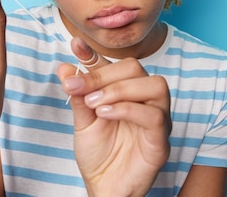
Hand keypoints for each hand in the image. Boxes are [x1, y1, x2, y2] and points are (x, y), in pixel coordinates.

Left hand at [58, 38, 170, 195]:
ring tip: (95, 104)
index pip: (114, 64)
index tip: (75, 44)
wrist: (103, 187)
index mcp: (126, 92)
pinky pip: (155, 116)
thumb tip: (65, 67)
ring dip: (120, 89)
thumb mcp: (82, 121)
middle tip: (81, 89)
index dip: (95, 53)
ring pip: (155, 85)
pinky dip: (128, 109)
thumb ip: (77, 95)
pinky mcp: (161, 141)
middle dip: (105, 75)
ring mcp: (157, 120)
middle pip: (136, 69)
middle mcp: (145, 101)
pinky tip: (105, 114)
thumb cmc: (98, 154)